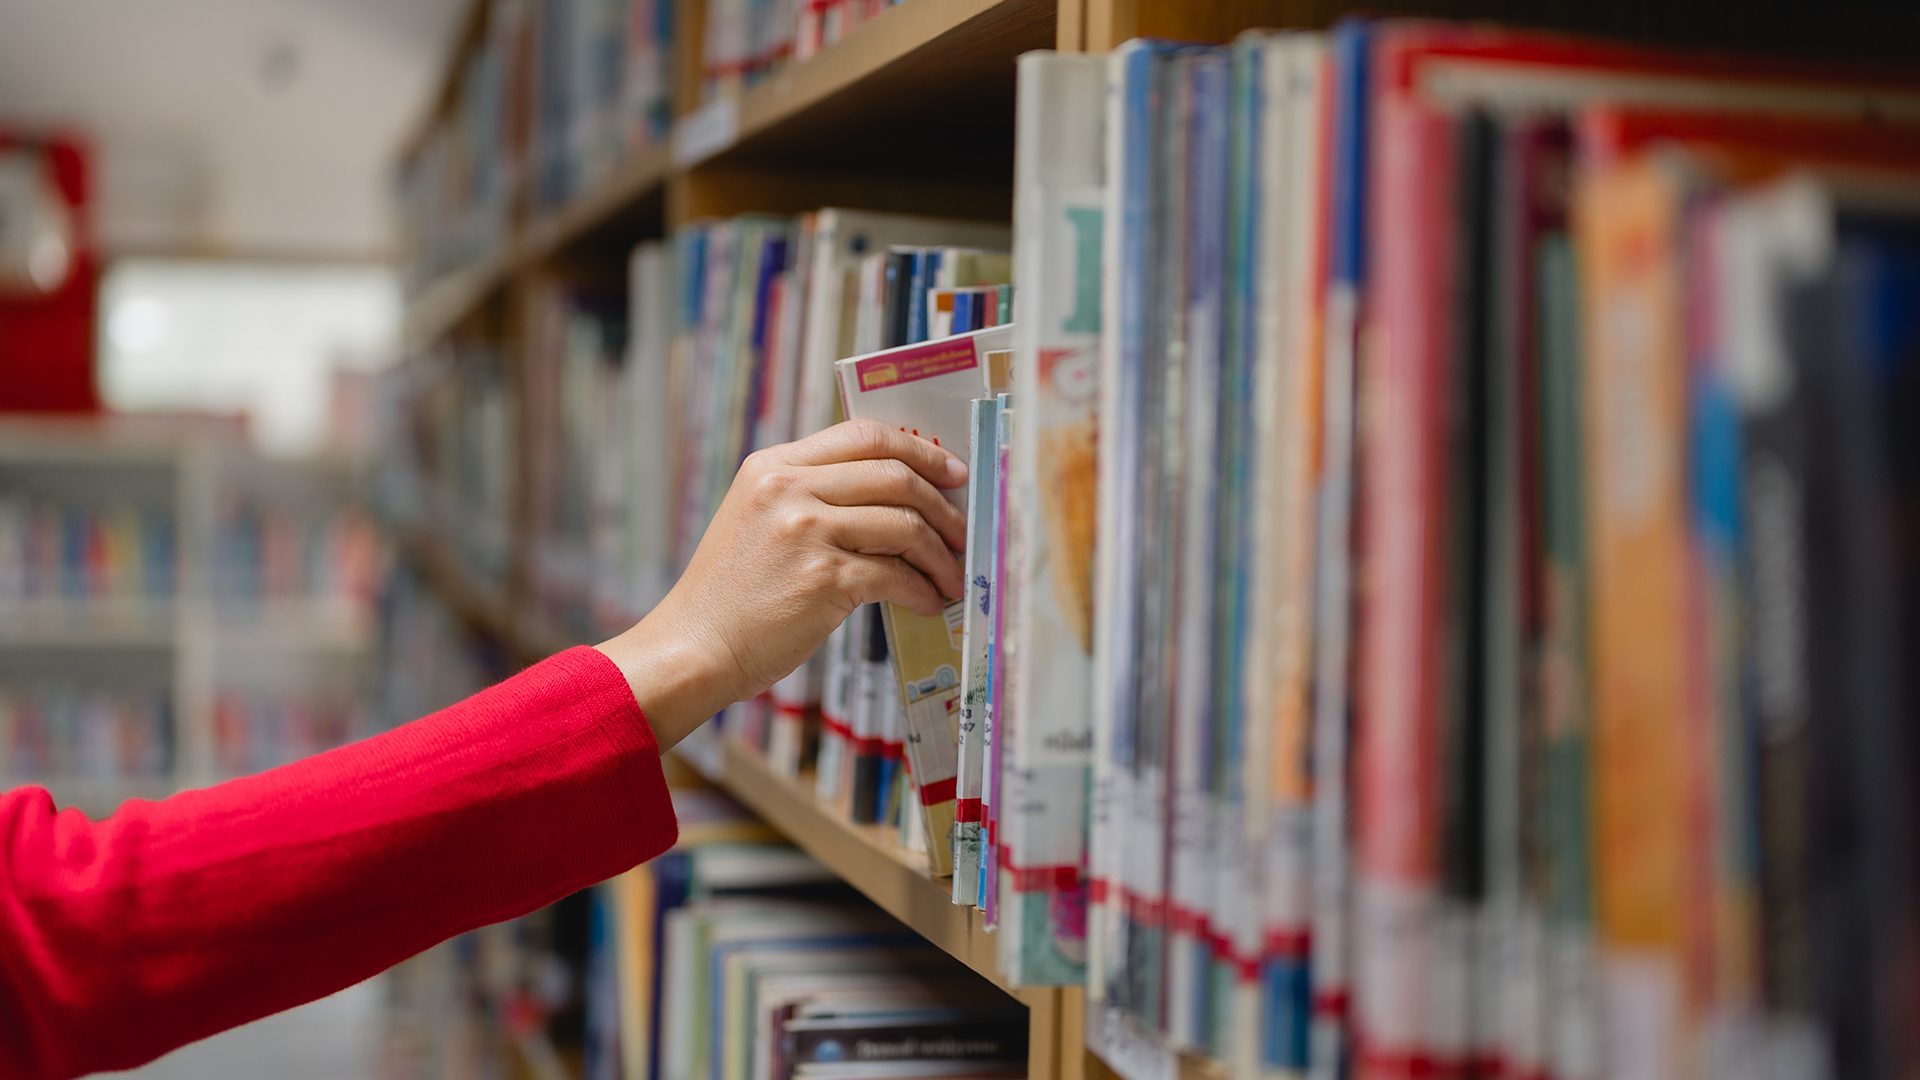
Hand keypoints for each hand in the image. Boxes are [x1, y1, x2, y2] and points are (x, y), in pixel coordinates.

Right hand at [596, 420, 968, 748]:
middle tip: (962, 531)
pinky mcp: (823, 579)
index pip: (862, 434)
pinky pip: (896, 575)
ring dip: (940, 555)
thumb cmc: (732, 595)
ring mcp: (806, 531)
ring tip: (951, 577)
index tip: (951, 471)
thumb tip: (897, 498)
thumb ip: (811, 496)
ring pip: (904, 524)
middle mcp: (789, 488)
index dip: (918, 449)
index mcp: (774, 466)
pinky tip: (927, 602)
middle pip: (894, 474)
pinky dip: (922, 590)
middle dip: (942, 505)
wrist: (693, 647)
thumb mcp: (758, 519)